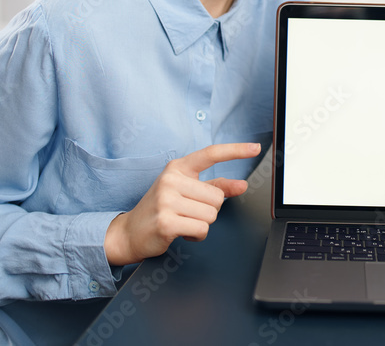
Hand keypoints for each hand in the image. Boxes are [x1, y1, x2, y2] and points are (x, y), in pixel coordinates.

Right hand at [104, 142, 260, 265]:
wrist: (129, 233)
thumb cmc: (160, 209)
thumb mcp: (186, 192)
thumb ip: (215, 187)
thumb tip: (241, 185)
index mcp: (178, 168)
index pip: (211, 154)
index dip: (236, 151)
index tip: (255, 148)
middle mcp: (171, 179)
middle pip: (217, 197)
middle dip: (209, 210)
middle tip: (188, 212)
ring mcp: (167, 200)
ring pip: (211, 215)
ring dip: (202, 224)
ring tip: (183, 222)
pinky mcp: (166, 222)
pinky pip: (202, 229)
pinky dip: (196, 236)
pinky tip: (181, 232)